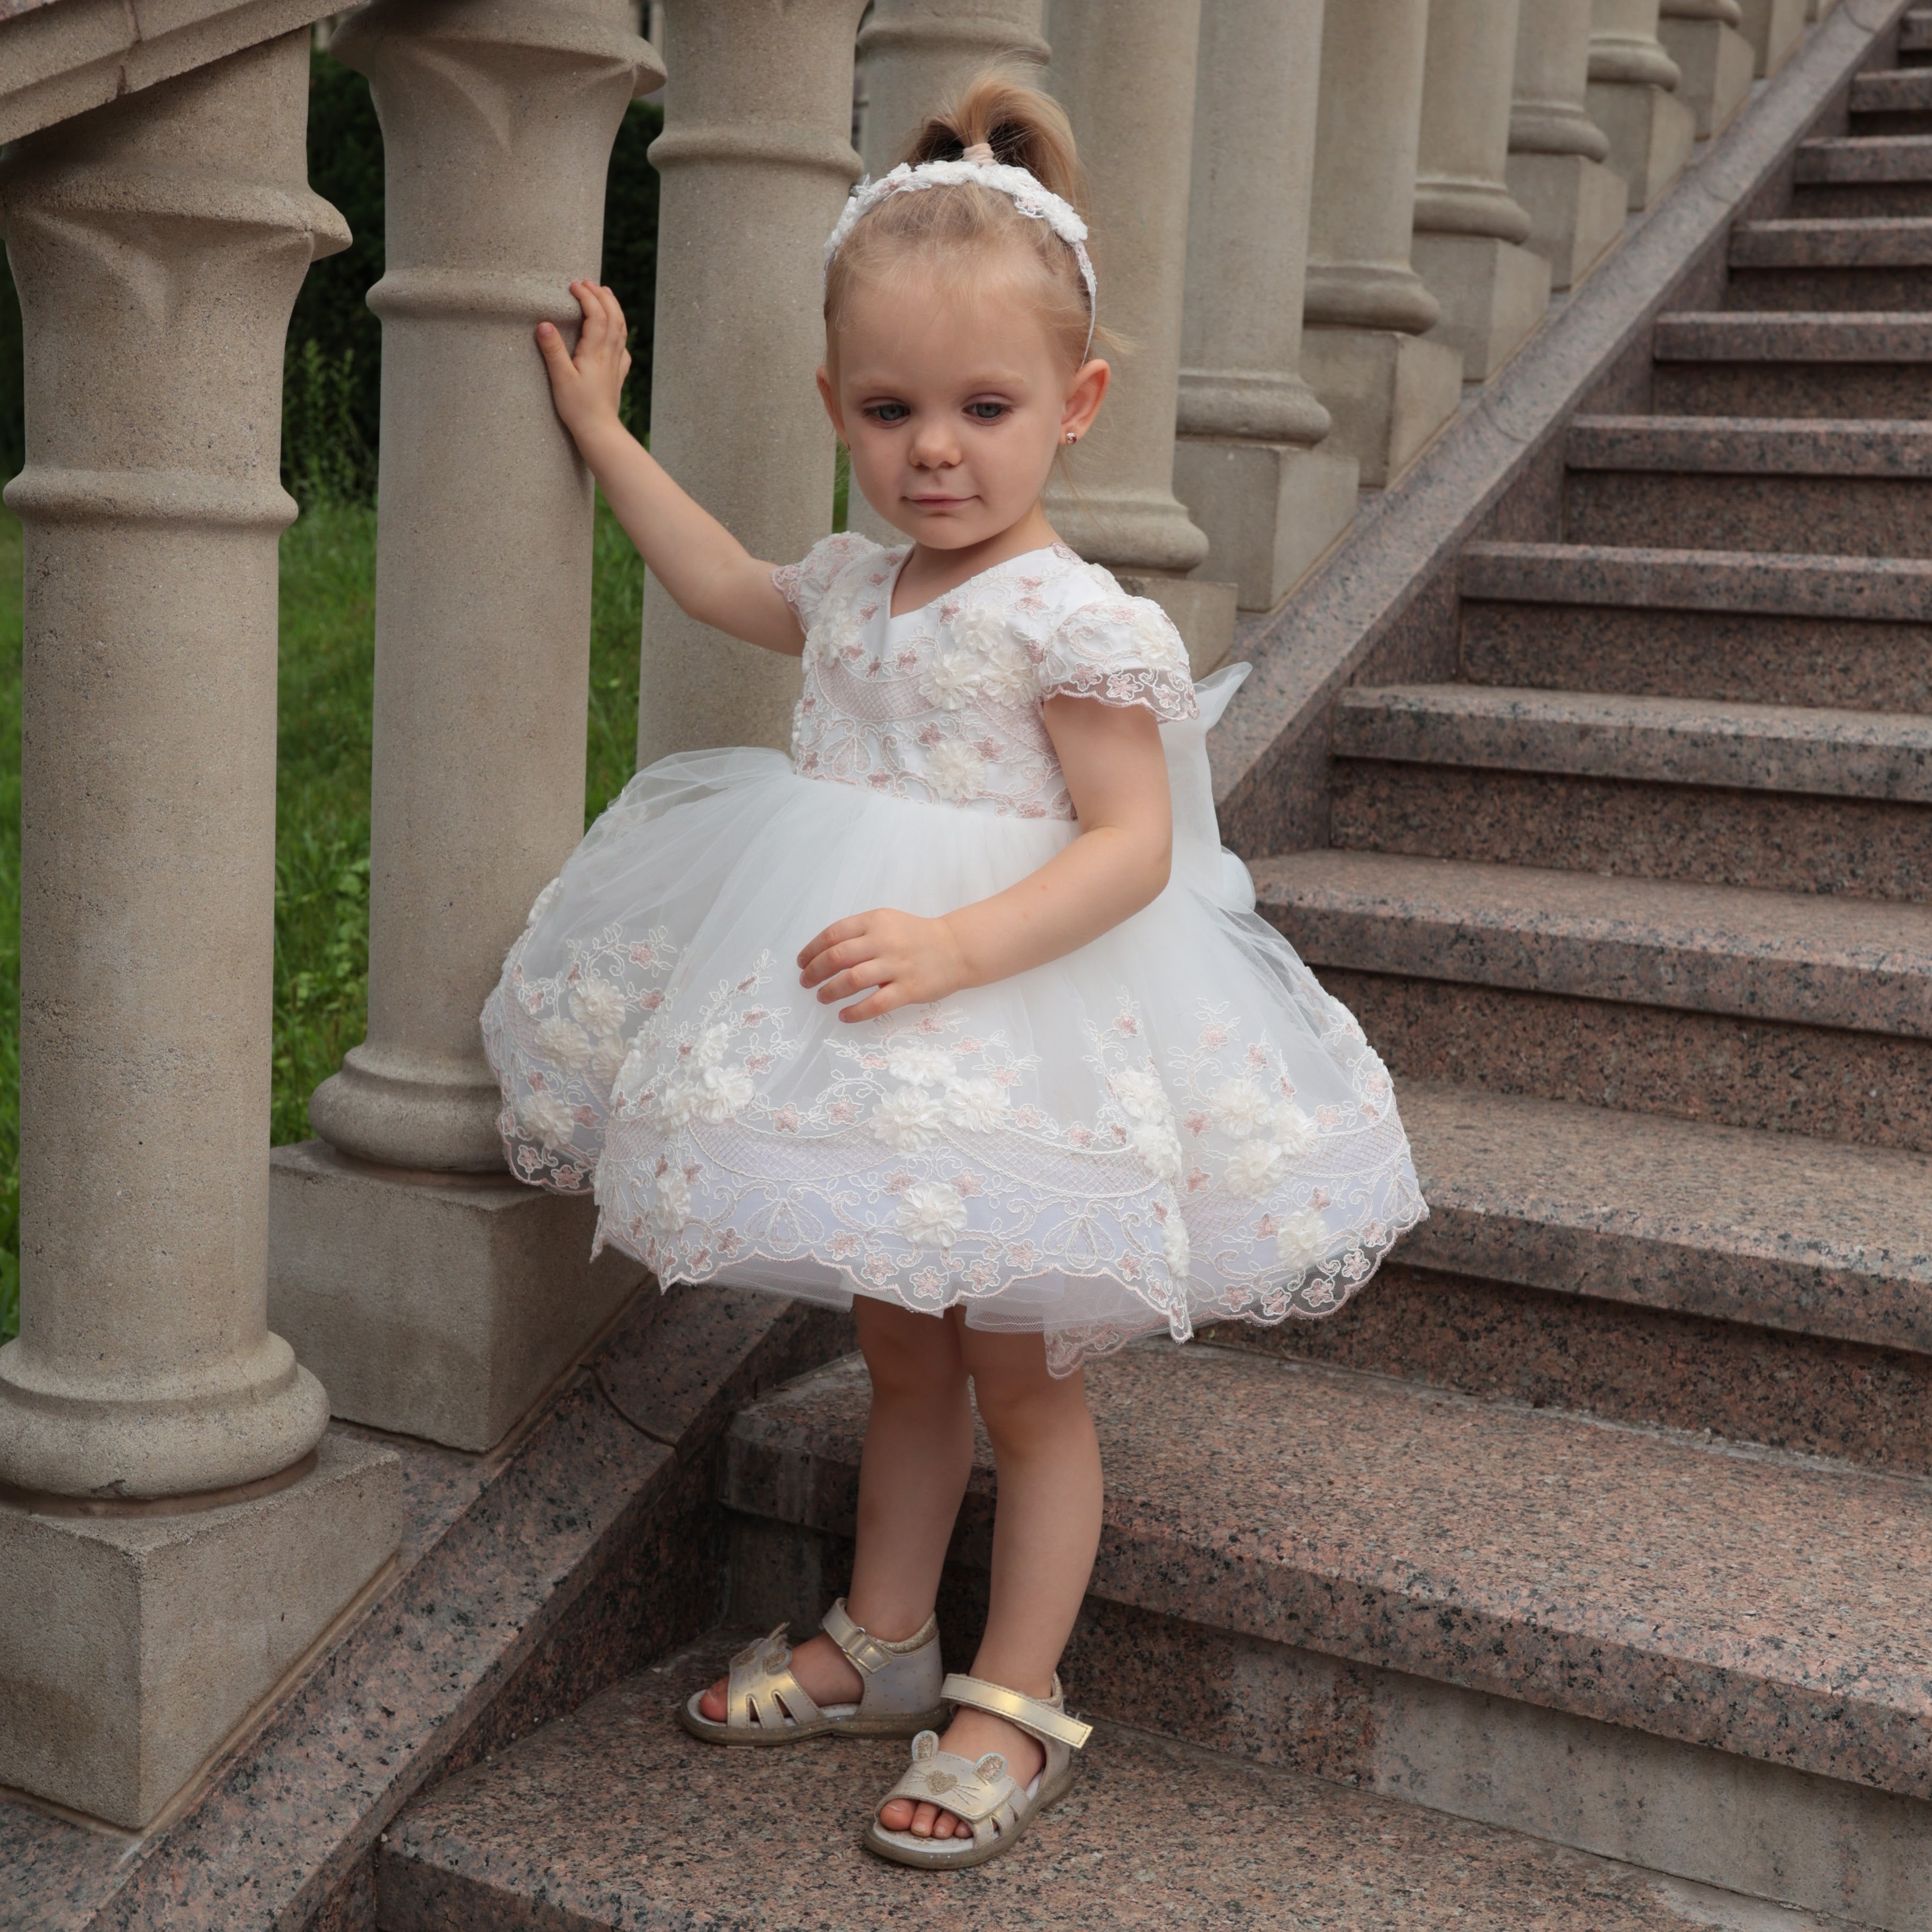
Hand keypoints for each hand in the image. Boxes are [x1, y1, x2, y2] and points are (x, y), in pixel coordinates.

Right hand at [535, 280, 631, 445]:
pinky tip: (616, 334)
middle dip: (602, 296)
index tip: (574, 285)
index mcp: (595, 352)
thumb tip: (543, 323)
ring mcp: (616, 364)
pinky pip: (623, 348)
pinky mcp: (617, 376)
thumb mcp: (560, 378)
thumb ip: (553, 350)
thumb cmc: (578, 408)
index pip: (596, 314)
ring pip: (621, 329)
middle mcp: (610, 354)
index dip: (587, 296)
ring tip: (606, 294)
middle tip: (589, 283)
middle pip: (613, 316)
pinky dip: (620, 333)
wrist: (599, 431)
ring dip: (614, 308)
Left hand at [797, 908, 971, 1022]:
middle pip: (837, 957)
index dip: (812, 949)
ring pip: (852, 980)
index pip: (833, 934)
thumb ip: (859, 933)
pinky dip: (855, 1012)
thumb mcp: (887, 922)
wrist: (955, 948)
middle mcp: (884, 942)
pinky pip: (875, 1004)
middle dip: (814, 972)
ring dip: (830, 991)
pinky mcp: (909, 989)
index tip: (801, 962)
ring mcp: (897, 966)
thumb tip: (823, 951)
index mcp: (875, 922)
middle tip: (805, 983)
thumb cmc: (915, 937)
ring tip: (821, 998)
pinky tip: (844, 1015)